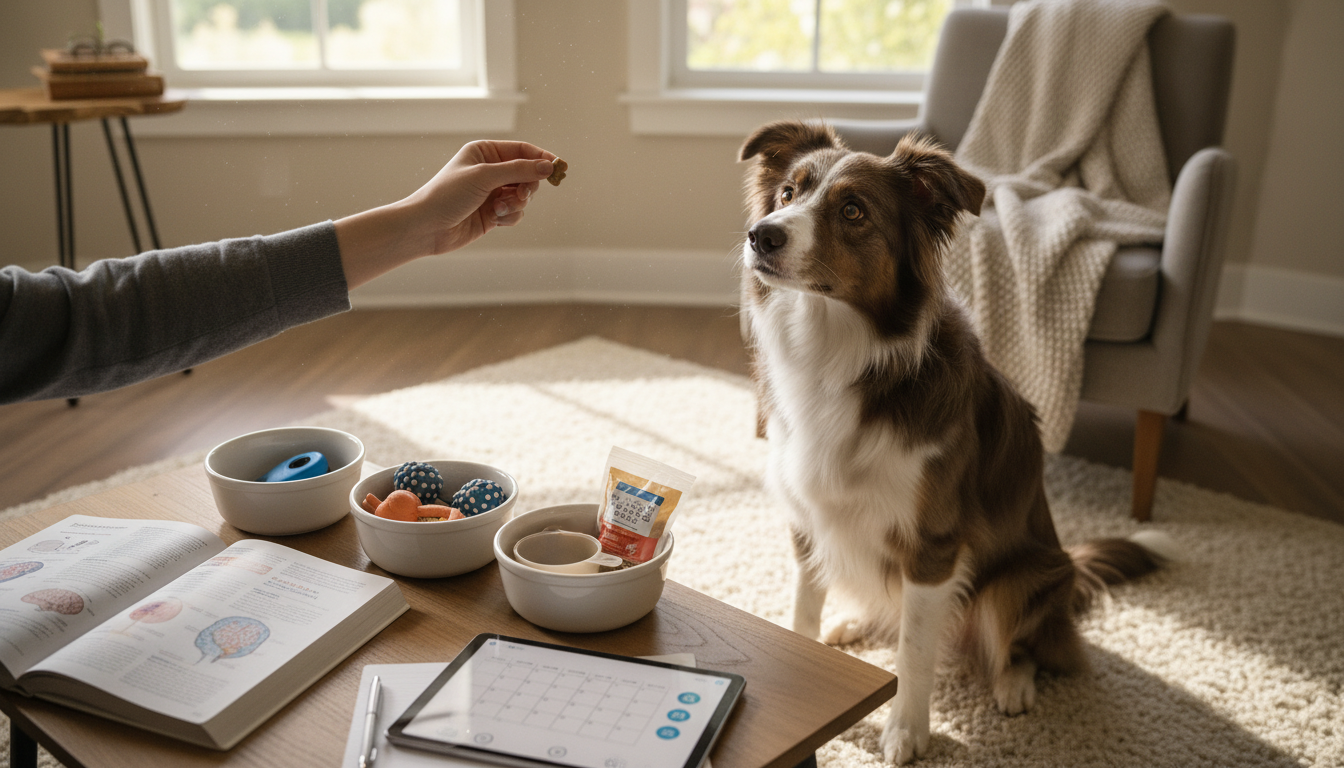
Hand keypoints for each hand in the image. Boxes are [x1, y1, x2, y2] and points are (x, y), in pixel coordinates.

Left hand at [406, 140, 557, 255]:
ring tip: (499, 209)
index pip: (522, 150)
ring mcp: (492, 192)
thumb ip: (518, 170)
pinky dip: (509, 216)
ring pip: (523, 196)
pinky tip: (494, 218)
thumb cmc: (447, 195)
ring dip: (516, 204)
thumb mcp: (484, 176)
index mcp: (485, 152)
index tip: (559, 168)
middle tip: (521, 195)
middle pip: (527, 174)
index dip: (541, 159)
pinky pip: (515, 212)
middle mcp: (490, 170)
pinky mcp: (493, 213)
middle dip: (527, 186)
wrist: (426, 227)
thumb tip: (548, 166)